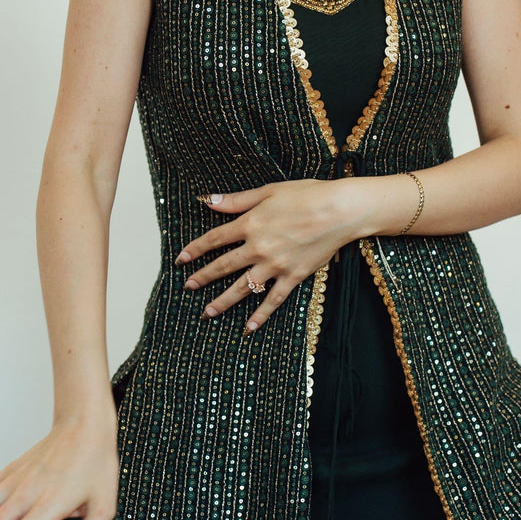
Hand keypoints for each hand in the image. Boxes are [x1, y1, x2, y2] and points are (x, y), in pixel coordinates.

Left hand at [176, 180, 359, 330]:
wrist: (340, 211)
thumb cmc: (307, 195)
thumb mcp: (268, 191)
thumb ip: (237, 200)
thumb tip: (208, 200)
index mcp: (250, 224)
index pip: (214, 239)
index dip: (195, 249)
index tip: (181, 259)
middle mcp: (258, 247)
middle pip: (224, 266)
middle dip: (203, 277)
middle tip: (188, 286)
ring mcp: (275, 265)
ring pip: (243, 287)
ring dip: (223, 301)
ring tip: (207, 312)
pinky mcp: (293, 277)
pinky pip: (273, 300)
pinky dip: (260, 315)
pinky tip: (248, 327)